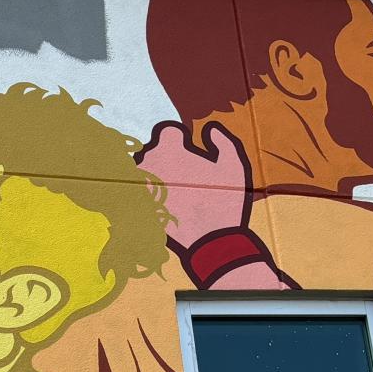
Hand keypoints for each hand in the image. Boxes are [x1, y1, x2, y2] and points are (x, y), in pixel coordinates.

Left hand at [137, 119, 252, 251]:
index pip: (168, 132)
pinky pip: (140, 191)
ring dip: (157, 174)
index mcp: (170, 150)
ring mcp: (141, 185)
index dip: (181, 140)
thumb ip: (222, 141)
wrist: (209, 240)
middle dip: (169, 157)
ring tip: (177, 189)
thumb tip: (209, 130)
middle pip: (154, 151)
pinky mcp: (139, 205)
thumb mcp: (233, 165)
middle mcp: (149, 164)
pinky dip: (150, 193)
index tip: (189, 150)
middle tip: (187, 173)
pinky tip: (169, 203)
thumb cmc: (223, 201)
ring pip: (145, 171)